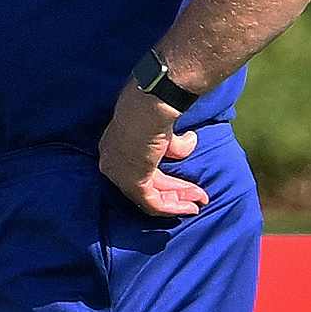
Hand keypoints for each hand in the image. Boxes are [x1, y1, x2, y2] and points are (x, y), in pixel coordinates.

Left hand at [100, 95, 206, 216]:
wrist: (152, 104)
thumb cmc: (155, 108)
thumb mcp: (164, 130)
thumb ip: (172, 143)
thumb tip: (188, 142)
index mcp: (114, 147)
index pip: (138, 171)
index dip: (164, 180)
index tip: (185, 184)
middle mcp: (111, 162)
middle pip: (145, 185)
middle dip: (175, 192)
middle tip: (197, 196)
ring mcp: (119, 174)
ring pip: (150, 197)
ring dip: (178, 201)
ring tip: (199, 203)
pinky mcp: (132, 181)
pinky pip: (152, 203)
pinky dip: (173, 207)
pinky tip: (191, 207)